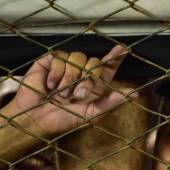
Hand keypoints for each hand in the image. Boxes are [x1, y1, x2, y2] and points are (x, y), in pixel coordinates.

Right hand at [8, 45, 133, 137]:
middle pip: (94, 61)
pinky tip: (50, 86)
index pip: (108, 67)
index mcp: (94, 85)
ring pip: (78, 58)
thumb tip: (134, 94)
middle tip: (78, 95)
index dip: (116, 57)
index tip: (123, 49)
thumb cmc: (62, 120)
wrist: (35, 119)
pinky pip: (61, 58)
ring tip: (61, 94)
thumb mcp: (90, 115)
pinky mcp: (51, 61)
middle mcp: (82, 73)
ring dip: (70, 79)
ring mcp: (66, 65)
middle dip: (87, 79)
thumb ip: (110, 103)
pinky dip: (56, 74)